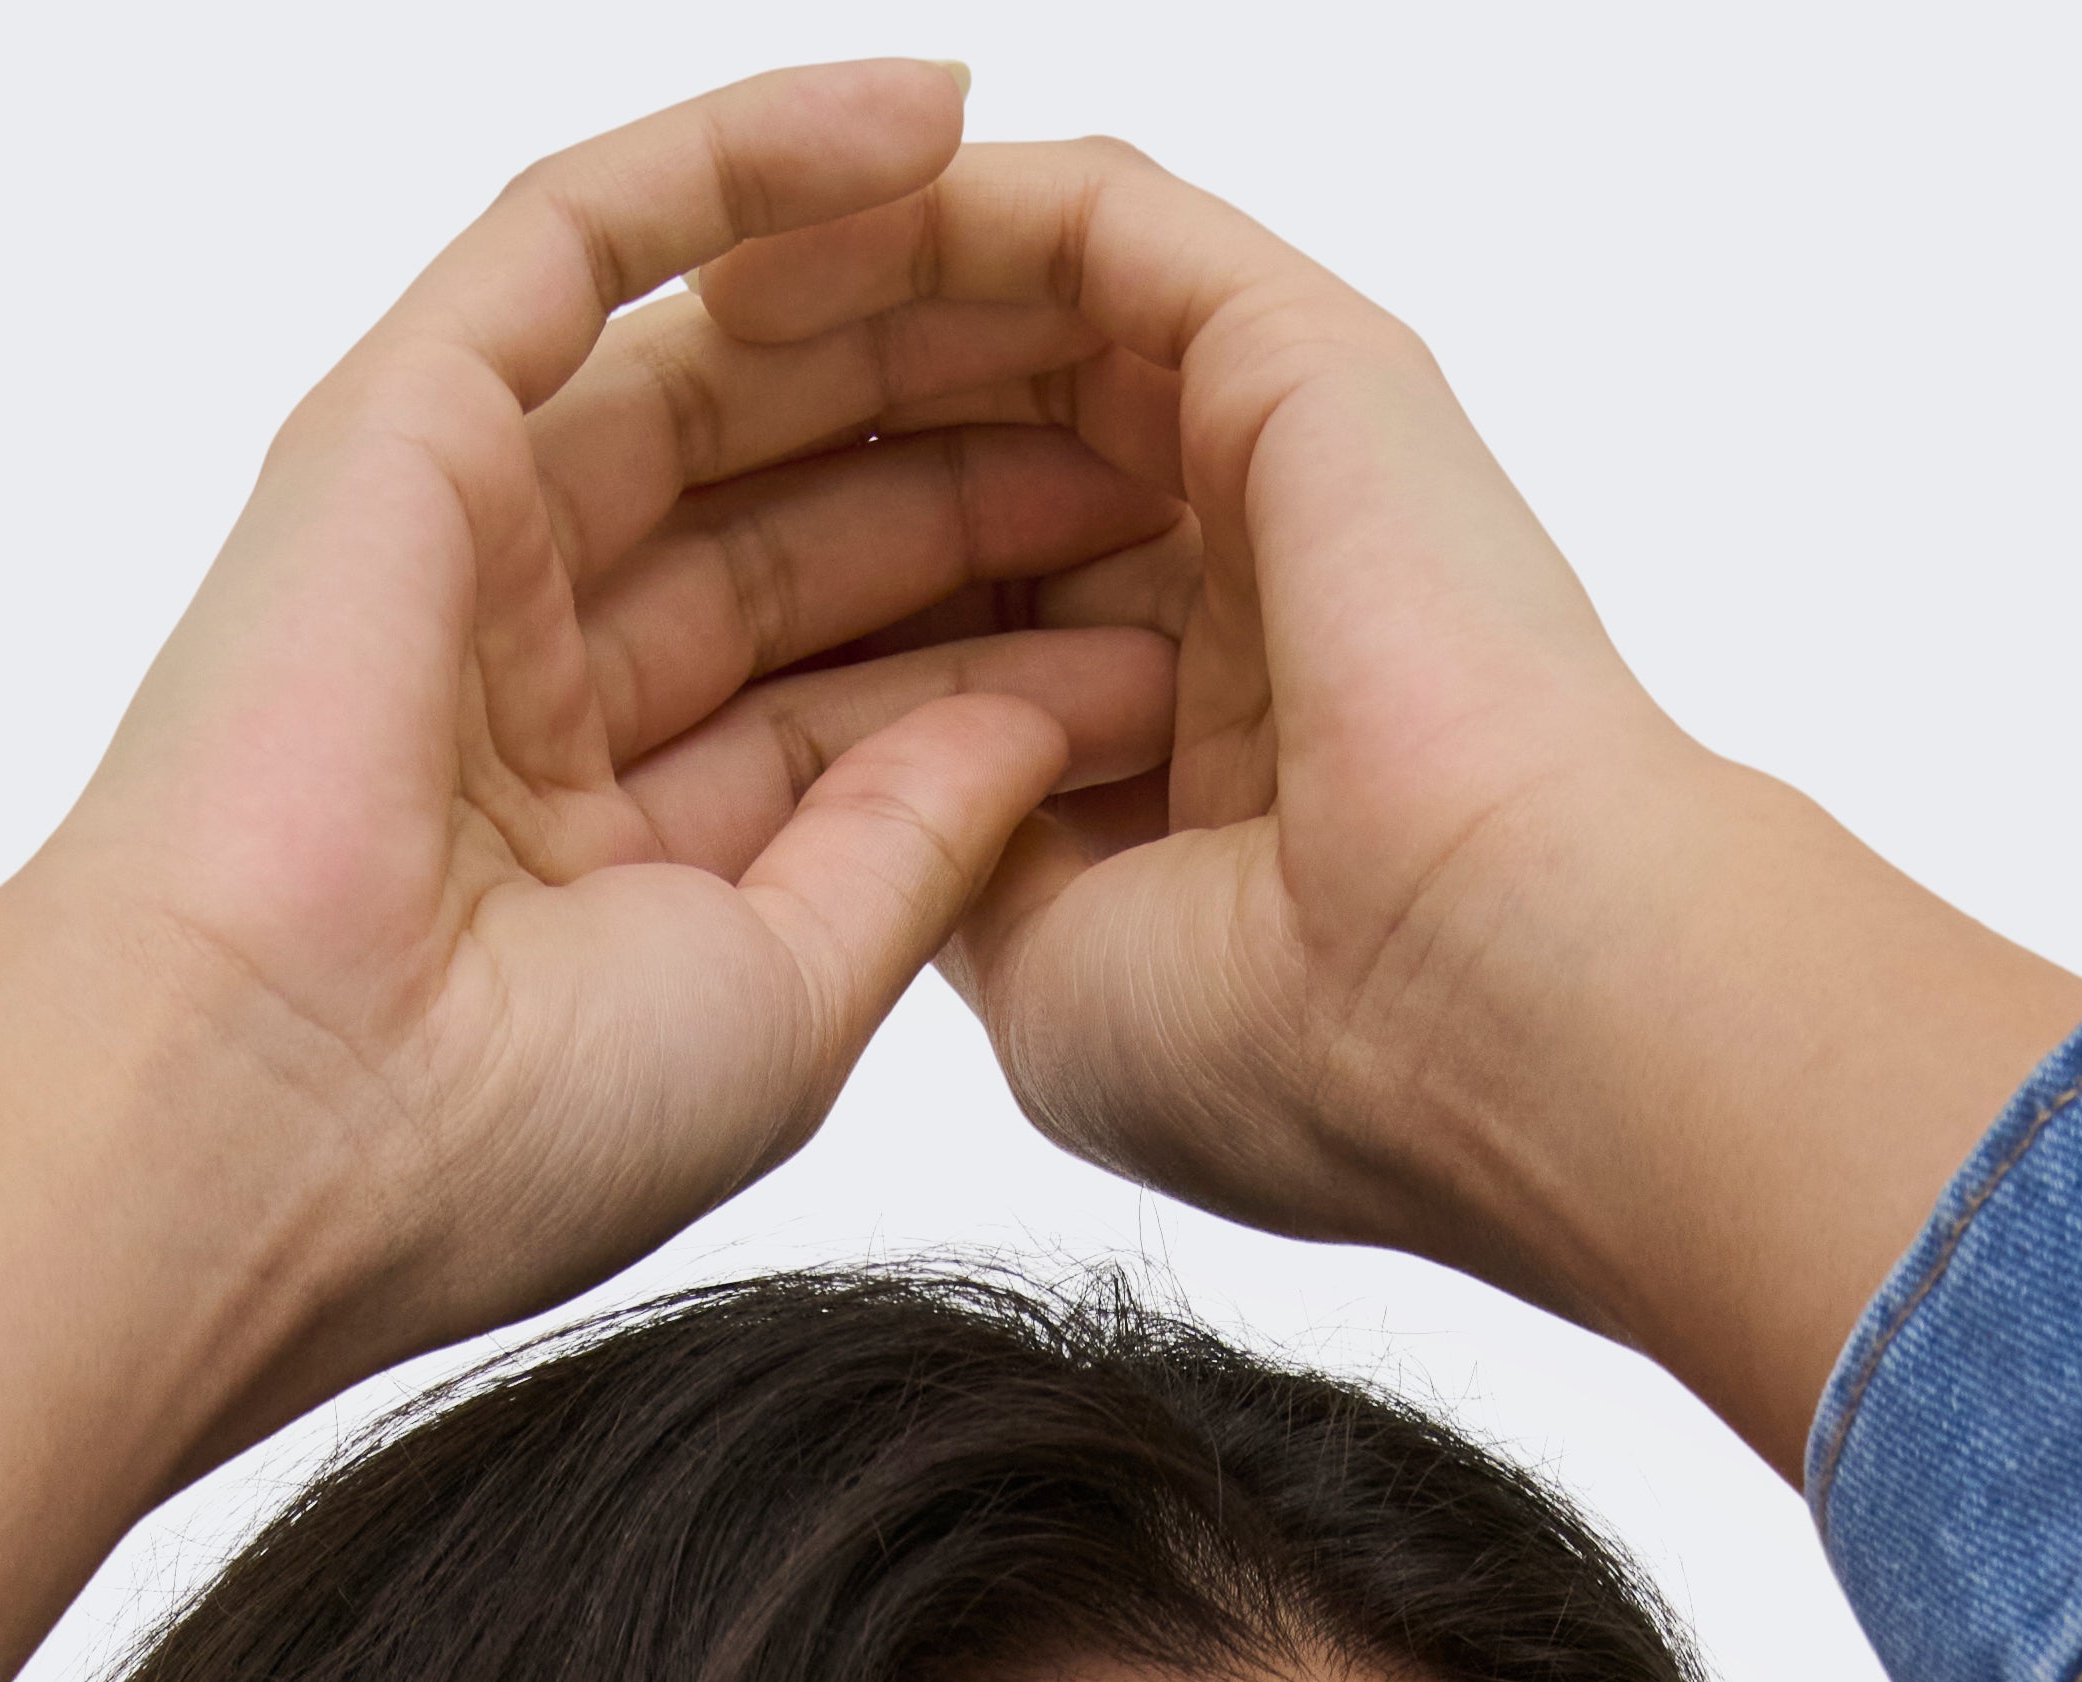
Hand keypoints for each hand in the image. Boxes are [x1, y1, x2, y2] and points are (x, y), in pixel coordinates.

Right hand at [0, 66, 1177, 1674]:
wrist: (282, 1127)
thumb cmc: (502, 1138)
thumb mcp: (792, 996)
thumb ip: (915, 841)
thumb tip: (1039, 711)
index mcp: (616, 839)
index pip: (852, 686)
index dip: (1024, 637)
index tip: (1196, 615)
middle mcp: (536, 674)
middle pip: (804, 511)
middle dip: (991, 459)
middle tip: (1179, 418)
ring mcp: (464, 537)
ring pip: (723, 361)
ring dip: (912, 300)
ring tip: (1090, 245)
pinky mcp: (405, 420)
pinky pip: (598, 228)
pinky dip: (756, 162)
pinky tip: (932, 121)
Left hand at [701, 138, 2081, 1478]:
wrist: (1480, 1017)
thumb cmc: (1294, 1063)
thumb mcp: (1039, 980)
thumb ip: (934, 865)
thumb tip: (852, 801)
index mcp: (1164, 734)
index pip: (933, 612)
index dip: (772, 596)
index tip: (609, 627)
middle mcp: (1219, 574)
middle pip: (953, 444)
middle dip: (778, 428)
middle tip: (601, 426)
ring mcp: (1269, 455)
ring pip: (1007, 312)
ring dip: (834, 295)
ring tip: (667, 300)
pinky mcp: (1298, 357)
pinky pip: (1083, 226)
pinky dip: (933, 218)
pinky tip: (778, 238)